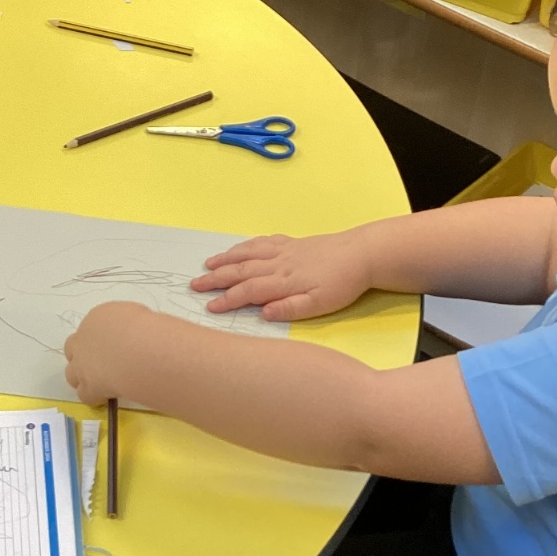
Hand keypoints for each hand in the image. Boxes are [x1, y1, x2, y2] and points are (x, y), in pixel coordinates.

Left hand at [63, 301, 149, 405]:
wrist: (140, 350)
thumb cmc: (145, 327)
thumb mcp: (136, 315)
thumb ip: (127, 324)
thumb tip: (133, 332)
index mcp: (96, 319)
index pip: (91, 328)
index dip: (100, 339)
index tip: (114, 345)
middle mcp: (83, 341)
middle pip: (72, 349)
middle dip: (83, 356)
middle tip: (102, 362)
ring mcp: (81, 365)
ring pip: (71, 374)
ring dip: (83, 377)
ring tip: (102, 382)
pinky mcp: (88, 387)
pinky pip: (84, 395)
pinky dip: (93, 397)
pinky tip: (107, 397)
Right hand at [191, 230, 371, 320]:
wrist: (362, 254)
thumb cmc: (342, 284)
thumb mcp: (320, 304)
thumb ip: (291, 309)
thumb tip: (263, 313)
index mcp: (284, 282)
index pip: (248, 292)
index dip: (227, 300)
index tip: (209, 307)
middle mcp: (278, 264)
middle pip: (241, 271)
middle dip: (216, 279)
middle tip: (194, 285)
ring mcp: (284, 251)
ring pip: (248, 254)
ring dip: (226, 260)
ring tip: (207, 265)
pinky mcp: (293, 243)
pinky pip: (262, 242)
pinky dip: (245, 246)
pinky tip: (239, 249)